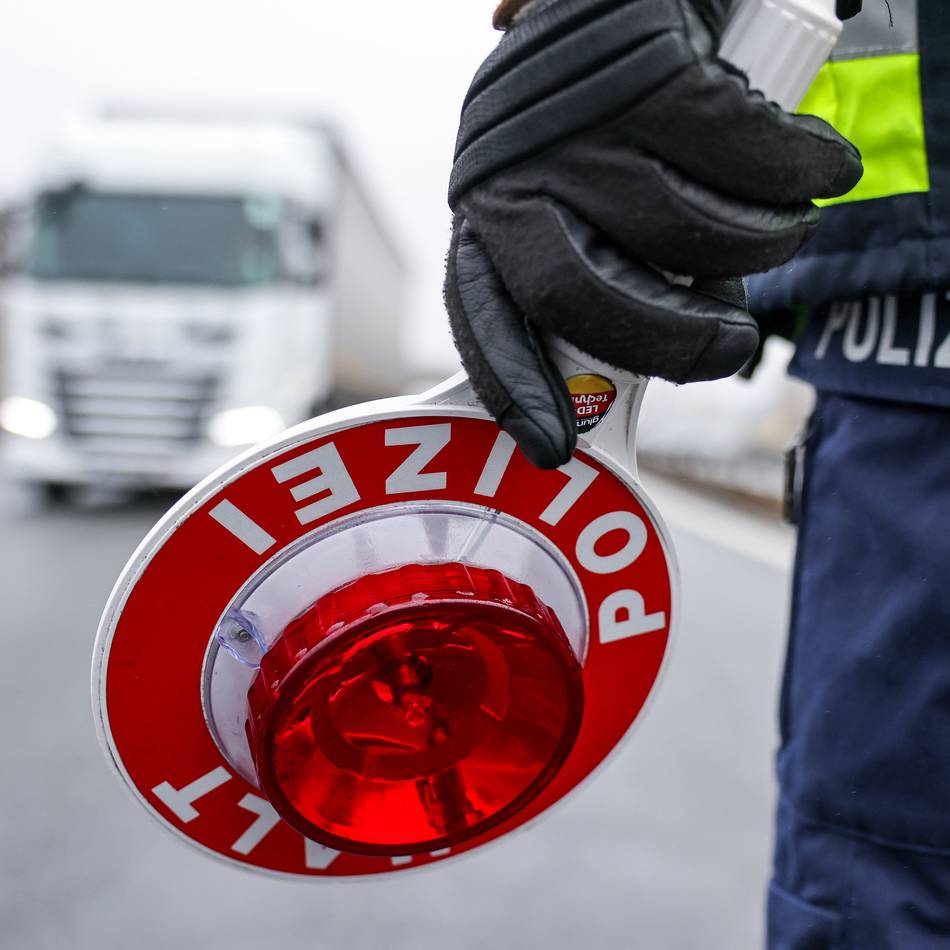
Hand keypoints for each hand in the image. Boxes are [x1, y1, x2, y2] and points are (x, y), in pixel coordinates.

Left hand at [444, 0, 861, 468]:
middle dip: (673, 343)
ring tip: (776, 225)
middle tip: (732, 344)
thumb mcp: (582, 196)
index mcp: (488, 216)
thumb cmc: (615, 119)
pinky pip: (747, 160)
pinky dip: (800, 174)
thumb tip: (653, 354)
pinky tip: (818, 168)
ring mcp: (577, 122)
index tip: (554, 451)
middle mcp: (513, 172)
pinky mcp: (648, 69)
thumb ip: (601, 268)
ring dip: (757, 245)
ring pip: (683, 230)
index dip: (519, 391)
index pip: (486, 319)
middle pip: (581, 298)